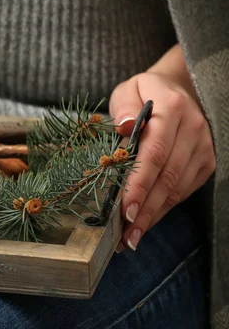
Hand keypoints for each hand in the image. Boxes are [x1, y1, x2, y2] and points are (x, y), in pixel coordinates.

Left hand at [109, 45, 215, 251]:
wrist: (179, 89)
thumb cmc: (145, 93)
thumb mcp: (128, 89)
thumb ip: (123, 106)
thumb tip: (123, 126)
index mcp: (172, 110)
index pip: (155, 153)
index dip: (140, 184)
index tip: (125, 210)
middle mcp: (193, 130)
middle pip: (167, 178)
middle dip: (146, 210)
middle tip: (126, 236)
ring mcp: (204, 148)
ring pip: (177, 189)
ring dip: (154, 216)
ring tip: (131, 239)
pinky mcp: (206, 163)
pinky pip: (183, 191)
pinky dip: (163, 209)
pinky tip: (145, 223)